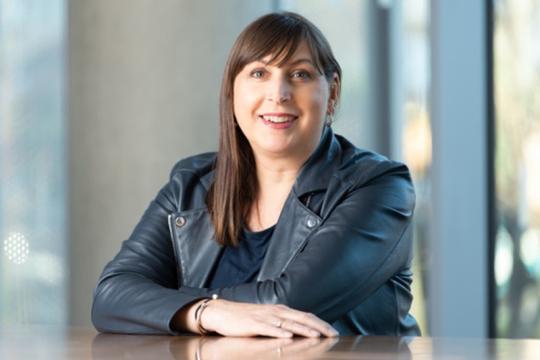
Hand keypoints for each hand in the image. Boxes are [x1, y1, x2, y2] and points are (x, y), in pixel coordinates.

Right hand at [201, 299, 338, 337]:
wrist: (222, 312)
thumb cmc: (245, 317)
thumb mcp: (268, 318)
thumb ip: (282, 322)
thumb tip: (299, 330)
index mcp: (280, 310)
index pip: (305, 316)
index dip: (320, 323)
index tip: (333, 331)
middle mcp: (275, 311)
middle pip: (301, 318)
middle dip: (319, 326)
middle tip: (332, 334)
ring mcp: (265, 317)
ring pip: (288, 323)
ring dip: (303, 330)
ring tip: (317, 336)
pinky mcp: (254, 324)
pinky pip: (268, 329)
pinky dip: (279, 332)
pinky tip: (288, 336)